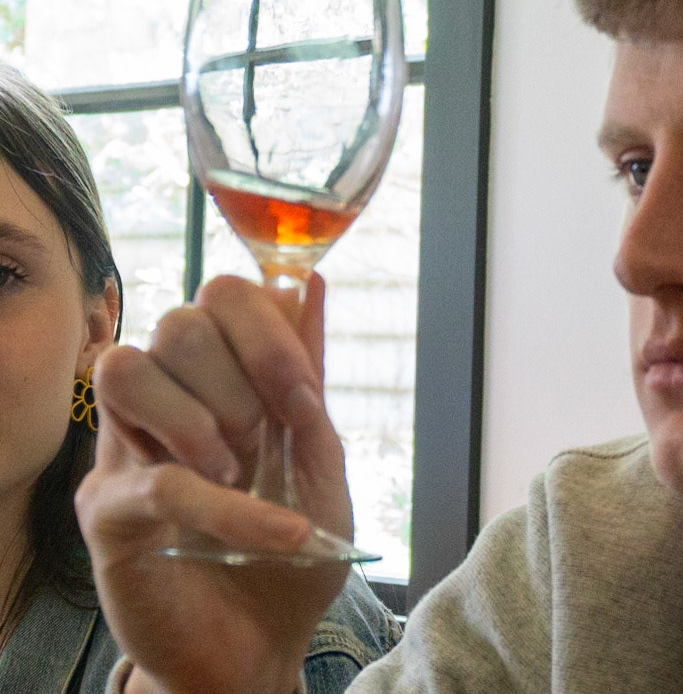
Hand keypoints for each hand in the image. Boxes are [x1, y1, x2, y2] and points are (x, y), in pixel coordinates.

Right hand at [76, 275, 351, 693]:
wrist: (261, 648)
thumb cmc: (289, 556)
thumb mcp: (323, 465)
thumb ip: (309, 381)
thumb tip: (314, 284)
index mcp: (220, 381)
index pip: (222, 294)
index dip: (269, 329)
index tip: (303, 395)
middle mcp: (166, 402)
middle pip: (180, 320)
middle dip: (244, 374)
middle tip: (267, 440)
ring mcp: (128, 451)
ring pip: (131, 368)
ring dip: (205, 417)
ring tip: (240, 472)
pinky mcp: (110, 512)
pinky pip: (157, 478)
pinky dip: (231, 503)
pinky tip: (281, 530)